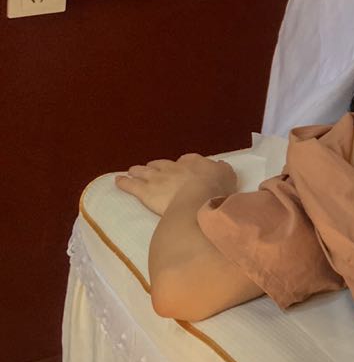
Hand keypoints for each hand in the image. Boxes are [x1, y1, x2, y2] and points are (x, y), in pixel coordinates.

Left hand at [116, 154, 237, 215]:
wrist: (197, 200)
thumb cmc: (215, 189)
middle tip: (153, 169)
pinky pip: (131, 185)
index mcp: (193, 162)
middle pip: (161, 164)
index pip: (186, 161)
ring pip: (144, 171)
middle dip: (157, 166)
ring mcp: (157, 177)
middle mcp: (173, 166)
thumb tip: (219, 166)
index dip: (182, 166)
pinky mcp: (144, 191)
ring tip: (132, 171)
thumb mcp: (227, 175)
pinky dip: (124, 182)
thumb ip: (221, 170)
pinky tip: (118, 180)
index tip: (182, 170)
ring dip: (138, 171)